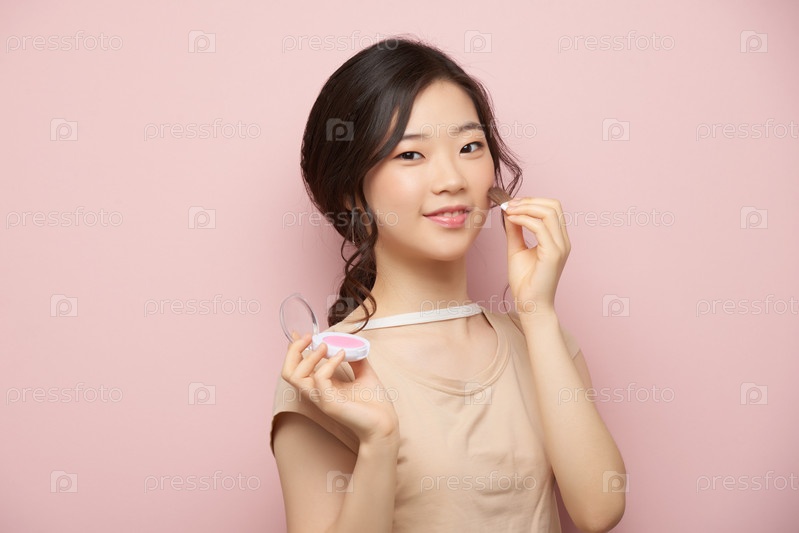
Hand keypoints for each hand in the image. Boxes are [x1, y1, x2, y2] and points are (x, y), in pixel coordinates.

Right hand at [281, 332, 399, 445]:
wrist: (385, 425)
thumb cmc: (375, 404)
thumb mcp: (363, 374)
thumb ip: (355, 359)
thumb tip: (353, 344)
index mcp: (321, 386)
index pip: (297, 368)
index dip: (294, 350)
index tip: (299, 333)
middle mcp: (317, 393)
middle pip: (288, 372)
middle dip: (294, 351)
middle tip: (310, 338)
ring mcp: (321, 399)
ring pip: (295, 376)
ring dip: (309, 356)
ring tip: (325, 346)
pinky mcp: (330, 404)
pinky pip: (320, 380)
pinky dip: (329, 364)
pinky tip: (343, 355)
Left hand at [501, 197, 570, 316]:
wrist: (530, 304)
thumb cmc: (525, 282)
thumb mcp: (517, 249)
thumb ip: (515, 230)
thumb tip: (509, 212)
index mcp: (557, 239)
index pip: (552, 208)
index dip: (532, 201)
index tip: (511, 204)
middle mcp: (563, 241)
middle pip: (554, 205)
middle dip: (530, 200)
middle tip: (509, 205)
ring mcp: (560, 247)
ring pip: (549, 212)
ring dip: (526, 207)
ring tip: (508, 211)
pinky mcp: (553, 254)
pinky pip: (540, 227)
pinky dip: (524, 219)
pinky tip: (512, 220)